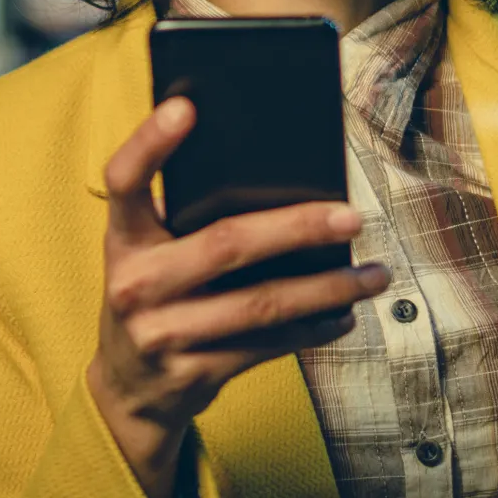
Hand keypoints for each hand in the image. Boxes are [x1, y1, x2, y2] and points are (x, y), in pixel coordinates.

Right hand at [86, 96, 389, 497]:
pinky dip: (313, 329)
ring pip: (261, 303)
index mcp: (123, 239)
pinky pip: (267, 345)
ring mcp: (162, 334)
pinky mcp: (193, 374)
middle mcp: (135, 284)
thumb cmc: (154, 298)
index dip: (149, 142)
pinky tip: (344, 314)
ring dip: (327, 289)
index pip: (124, 181)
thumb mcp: (148, 255)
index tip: (185, 107)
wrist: (128, 390)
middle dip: (297, 228)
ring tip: (373, 275)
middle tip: (352, 217)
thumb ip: (186, 221)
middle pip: (225, 244)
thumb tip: (278, 179)